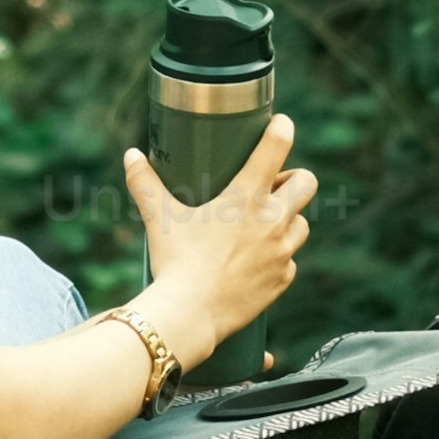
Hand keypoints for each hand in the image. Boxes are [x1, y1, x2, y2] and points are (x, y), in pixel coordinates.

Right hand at [124, 116, 313, 354]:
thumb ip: (144, 183)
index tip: (281, 124)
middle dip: (295, 179)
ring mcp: (282, 252)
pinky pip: (290, 261)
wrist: (190, 314)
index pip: (277, 148)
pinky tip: (257, 261)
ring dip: (288, 220)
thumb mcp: (160, 218)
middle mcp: (272, 221)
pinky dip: (278, 258)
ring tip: (264, 225)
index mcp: (246, 197)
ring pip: (302, 224)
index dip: (282, 129)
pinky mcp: (282, 279)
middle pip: (307, 184)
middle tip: (272, 185)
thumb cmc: (176, 262)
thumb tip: (131, 155)